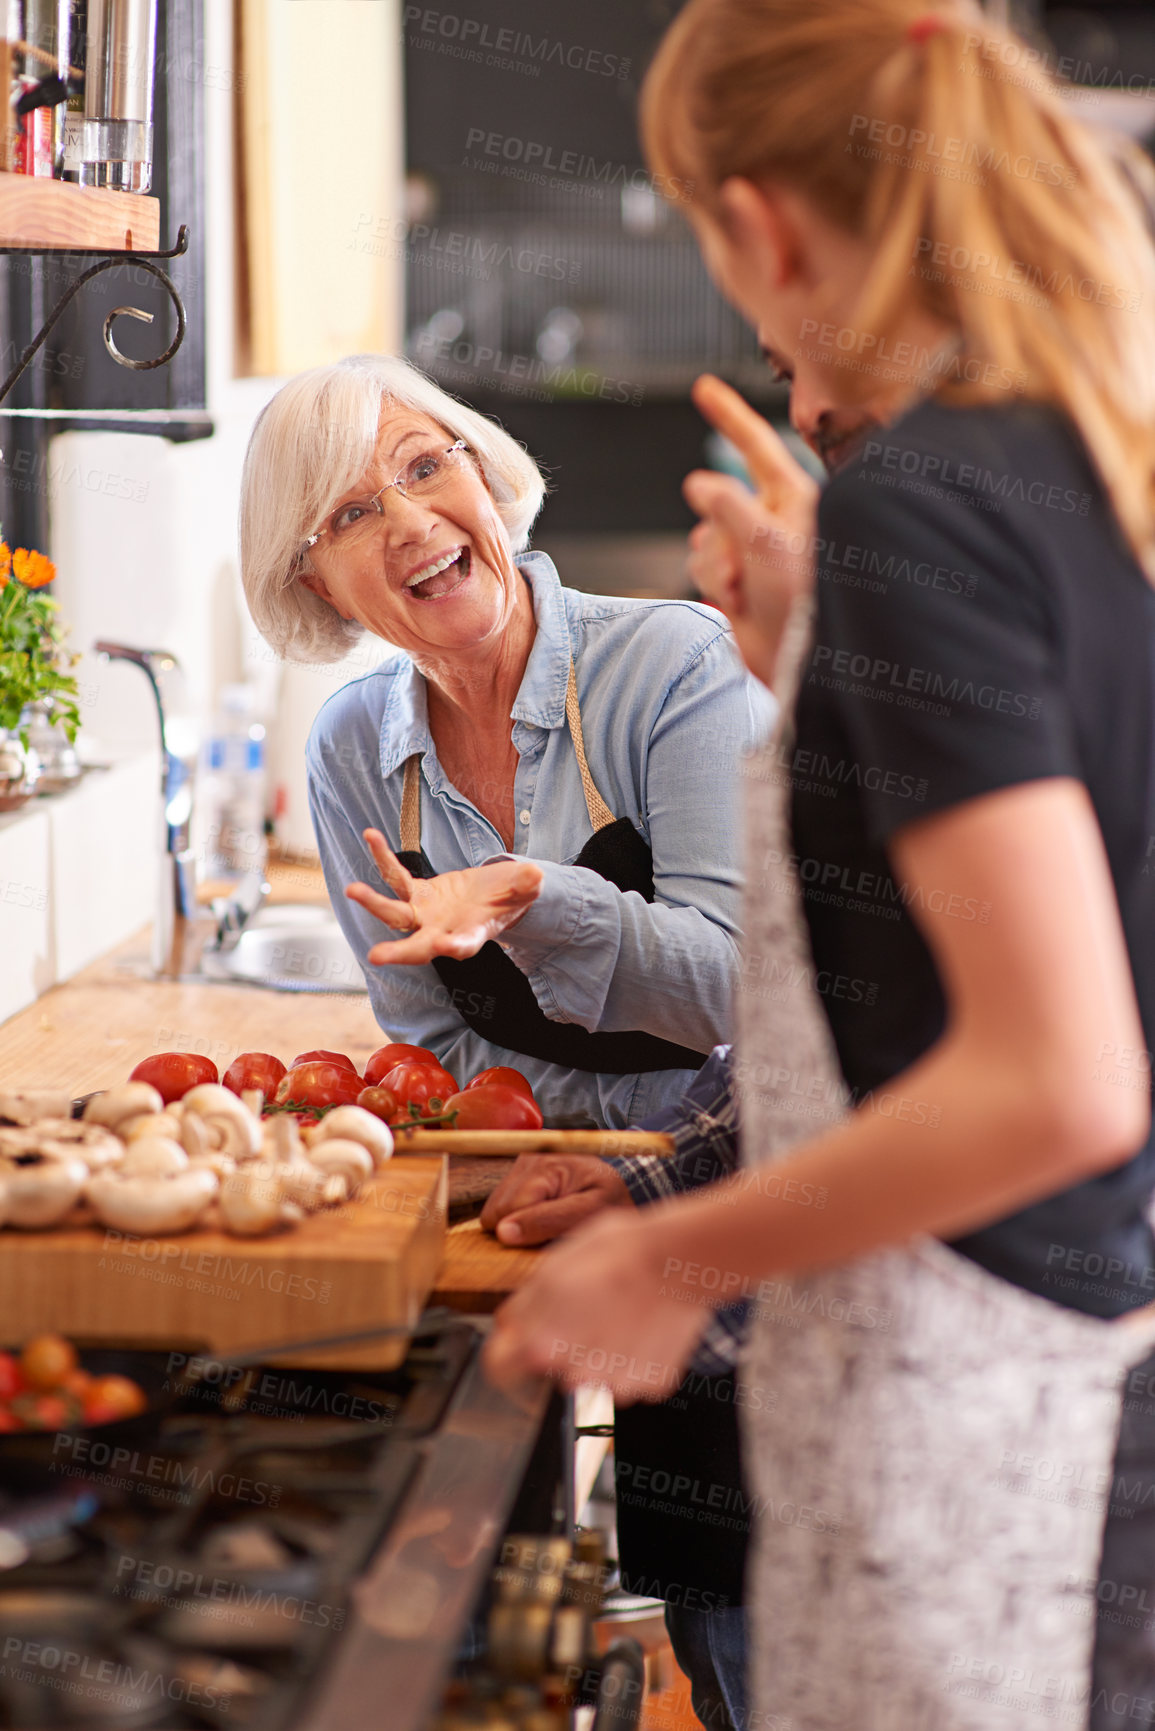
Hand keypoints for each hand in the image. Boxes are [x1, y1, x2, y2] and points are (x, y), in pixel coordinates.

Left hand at [346, 829, 543, 964]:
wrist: (494, 894)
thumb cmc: (511, 895)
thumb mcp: (523, 888)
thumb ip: (525, 885)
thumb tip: (534, 876)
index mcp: (471, 935)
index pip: (463, 945)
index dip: (456, 946)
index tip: (446, 946)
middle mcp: (442, 931)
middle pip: (418, 945)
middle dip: (399, 951)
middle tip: (377, 956)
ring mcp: (425, 914)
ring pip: (396, 913)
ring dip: (373, 903)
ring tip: (352, 890)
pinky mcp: (416, 894)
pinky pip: (396, 877)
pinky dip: (383, 859)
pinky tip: (371, 836)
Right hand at [480, 1154, 634, 1245]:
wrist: (623, 1186)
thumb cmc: (611, 1201)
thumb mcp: (591, 1214)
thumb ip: (548, 1221)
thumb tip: (502, 1233)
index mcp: (545, 1165)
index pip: (506, 1211)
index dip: (523, 1235)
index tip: (550, 1240)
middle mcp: (528, 1157)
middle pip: (496, 1210)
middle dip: (520, 1229)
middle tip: (553, 1231)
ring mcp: (523, 1162)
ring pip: (495, 1210)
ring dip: (518, 1223)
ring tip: (552, 1221)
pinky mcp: (521, 1170)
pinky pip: (502, 1204)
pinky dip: (519, 1216)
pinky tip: (544, 1214)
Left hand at [482, 1207, 709, 1404]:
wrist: (678, 1259)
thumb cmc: (617, 1253)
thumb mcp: (552, 1266)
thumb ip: (523, 1307)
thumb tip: (508, 1326)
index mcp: (541, 1347)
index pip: (499, 1369)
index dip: (506, 1350)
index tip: (516, 1340)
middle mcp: (574, 1377)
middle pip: (552, 1369)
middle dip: (561, 1344)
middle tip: (584, 1308)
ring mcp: (616, 1386)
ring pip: (594, 1373)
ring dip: (599, 1352)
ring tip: (618, 1310)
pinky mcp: (649, 1385)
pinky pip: (631, 1374)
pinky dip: (633, 1356)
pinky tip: (641, 1322)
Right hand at [684, 373, 819, 685]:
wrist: (797, 664)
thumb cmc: (803, 604)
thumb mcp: (770, 544)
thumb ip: (730, 506)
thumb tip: (697, 484)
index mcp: (791, 499)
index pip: (755, 444)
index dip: (727, 415)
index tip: (703, 387)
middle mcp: (770, 520)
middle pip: (716, 502)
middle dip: (720, 538)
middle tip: (747, 571)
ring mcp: (750, 551)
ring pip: (702, 538)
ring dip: (717, 568)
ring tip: (747, 593)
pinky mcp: (734, 580)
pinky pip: (700, 567)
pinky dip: (713, 586)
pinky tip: (738, 604)